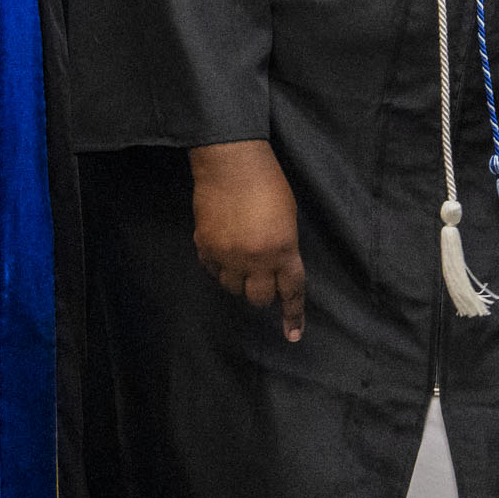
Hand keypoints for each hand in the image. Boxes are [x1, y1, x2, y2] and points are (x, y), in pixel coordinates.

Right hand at [189, 139, 304, 341]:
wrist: (230, 162)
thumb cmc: (267, 183)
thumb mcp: (288, 217)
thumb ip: (284, 247)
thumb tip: (274, 269)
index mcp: (283, 250)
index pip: (291, 291)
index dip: (293, 315)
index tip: (293, 336)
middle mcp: (256, 259)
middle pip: (259, 298)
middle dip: (262, 292)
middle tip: (260, 276)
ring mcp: (228, 255)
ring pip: (232, 288)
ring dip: (238, 279)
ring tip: (239, 256)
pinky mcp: (205, 246)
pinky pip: (212, 271)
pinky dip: (218, 266)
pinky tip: (222, 248)